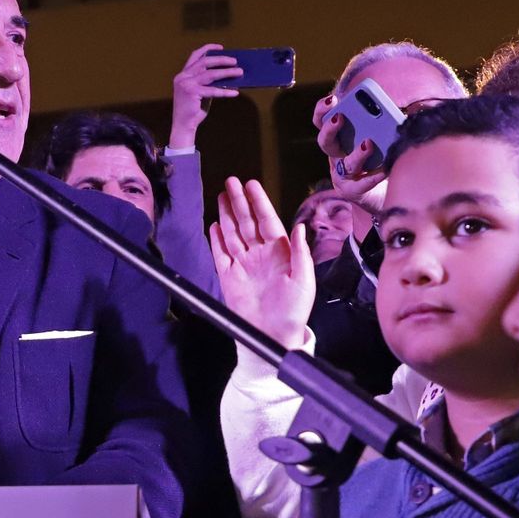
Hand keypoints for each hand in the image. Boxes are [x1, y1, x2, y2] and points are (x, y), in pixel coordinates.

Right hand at [169, 44, 240, 149]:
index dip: (207, 49)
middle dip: (221, 60)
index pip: (195, 56)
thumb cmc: (193, 109)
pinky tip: (236, 93)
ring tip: (239, 72)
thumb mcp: (200, 91)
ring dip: (227, 72)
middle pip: (205, 62)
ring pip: (210, 74)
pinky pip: (213, 90)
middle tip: (235, 61)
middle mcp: (183, 77)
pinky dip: (225, 92)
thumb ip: (208, 82)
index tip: (220, 48)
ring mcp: (186, 84)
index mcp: (183, 74)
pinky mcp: (192, 93)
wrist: (183, 125)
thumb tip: (227, 74)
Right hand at [210, 177, 314, 349]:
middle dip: (238, 201)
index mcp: (280, 252)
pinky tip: (214, 225)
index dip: (259, 202)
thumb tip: (299, 228)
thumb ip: (301, 253)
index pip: (267, 220)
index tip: (251, 184)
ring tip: (220, 196)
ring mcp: (243, 264)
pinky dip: (216, 239)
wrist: (273, 334)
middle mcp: (260, 254)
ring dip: (227, 215)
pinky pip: (220, 253)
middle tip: (230, 182)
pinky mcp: (228, 276)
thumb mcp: (304, 280)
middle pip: (247, 222)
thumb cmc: (294, 310)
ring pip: (232, 233)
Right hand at [313, 93, 386, 198]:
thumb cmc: (381, 160)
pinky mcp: (353, 191)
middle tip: (340, 117)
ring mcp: (342, 175)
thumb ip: (385, 125)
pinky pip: (362, 184)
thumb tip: (405, 111)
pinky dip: (374, 177)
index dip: (322, 110)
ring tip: (369, 144)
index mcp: (340, 139)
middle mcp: (337, 156)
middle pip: (326, 142)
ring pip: (346, 164)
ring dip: (357, 154)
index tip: (333, 99)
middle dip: (330, 129)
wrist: (382, 193)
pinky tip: (385, 169)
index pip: (322, 122)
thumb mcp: (380, 139)